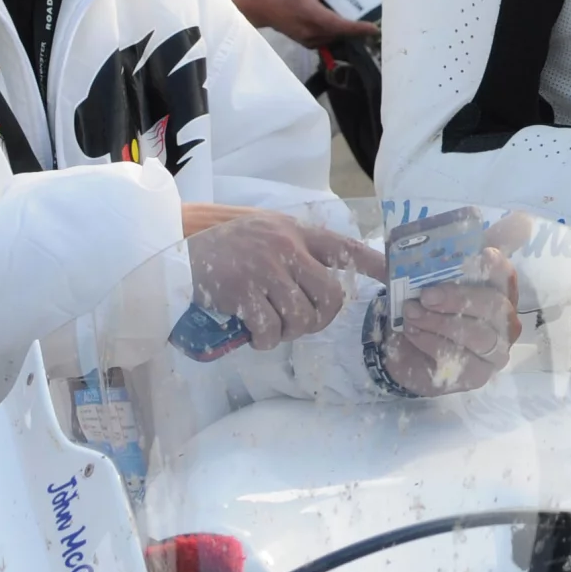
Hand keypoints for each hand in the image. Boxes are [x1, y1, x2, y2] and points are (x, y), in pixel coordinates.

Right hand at [187, 208, 385, 347]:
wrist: (174, 249)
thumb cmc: (224, 245)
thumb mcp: (266, 231)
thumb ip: (296, 248)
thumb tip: (326, 279)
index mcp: (295, 232)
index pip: (346, 247)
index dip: (375, 264)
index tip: (395, 278)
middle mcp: (286, 247)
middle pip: (331, 296)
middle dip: (320, 319)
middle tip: (300, 323)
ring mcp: (264, 269)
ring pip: (302, 318)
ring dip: (288, 333)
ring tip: (270, 328)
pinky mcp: (242, 292)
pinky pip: (270, 330)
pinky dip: (264, 341)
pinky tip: (253, 334)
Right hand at [224, 0, 377, 46]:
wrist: (256, 4)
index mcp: (314, 17)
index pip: (342, 26)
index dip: (360, 29)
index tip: (375, 28)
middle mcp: (312, 33)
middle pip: (341, 32)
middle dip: (355, 24)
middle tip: (367, 11)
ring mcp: (308, 40)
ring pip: (334, 36)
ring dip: (344, 26)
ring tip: (351, 11)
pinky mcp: (305, 42)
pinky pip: (325, 37)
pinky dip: (333, 28)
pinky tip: (332, 15)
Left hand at [384, 247, 518, 394]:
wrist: (407, 346)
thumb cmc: (427, 305)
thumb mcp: (429, 276)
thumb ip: (443, 256)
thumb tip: (449, 236)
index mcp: (499, 288)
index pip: (507, 273)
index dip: (498, 264)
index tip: (483, 254)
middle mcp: (505, 318)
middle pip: (495, 305)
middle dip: (459, 297)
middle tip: (426, 295)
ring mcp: (496, 349)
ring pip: (478, 334)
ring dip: (439, 322)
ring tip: (410, 313)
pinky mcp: (478, 374)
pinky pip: (457, 357)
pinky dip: (429, 341)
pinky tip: (411, 331)